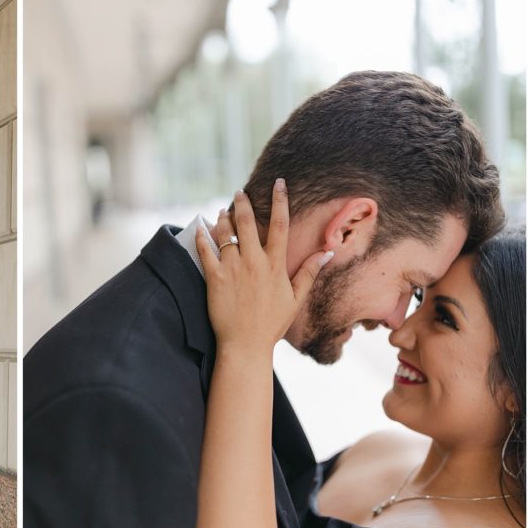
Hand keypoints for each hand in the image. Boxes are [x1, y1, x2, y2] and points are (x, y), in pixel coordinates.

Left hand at [195, 180, 332, 352]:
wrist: (245, 344)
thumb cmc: (271, 323)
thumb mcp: (295, 298)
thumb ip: (309, 272)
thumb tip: (328, 252)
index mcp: (275, 265)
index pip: (280, 225)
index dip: (280, 201)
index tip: (279, 183)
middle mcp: (253, 262)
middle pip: (248, 223)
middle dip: (243, 203)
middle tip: (239, 192)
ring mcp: (232, 269)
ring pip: (225, 233)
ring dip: (223, 218)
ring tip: (222, 210)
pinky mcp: (214, 278)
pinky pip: (205, 251)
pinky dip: (201, 237)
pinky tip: (200, 226)